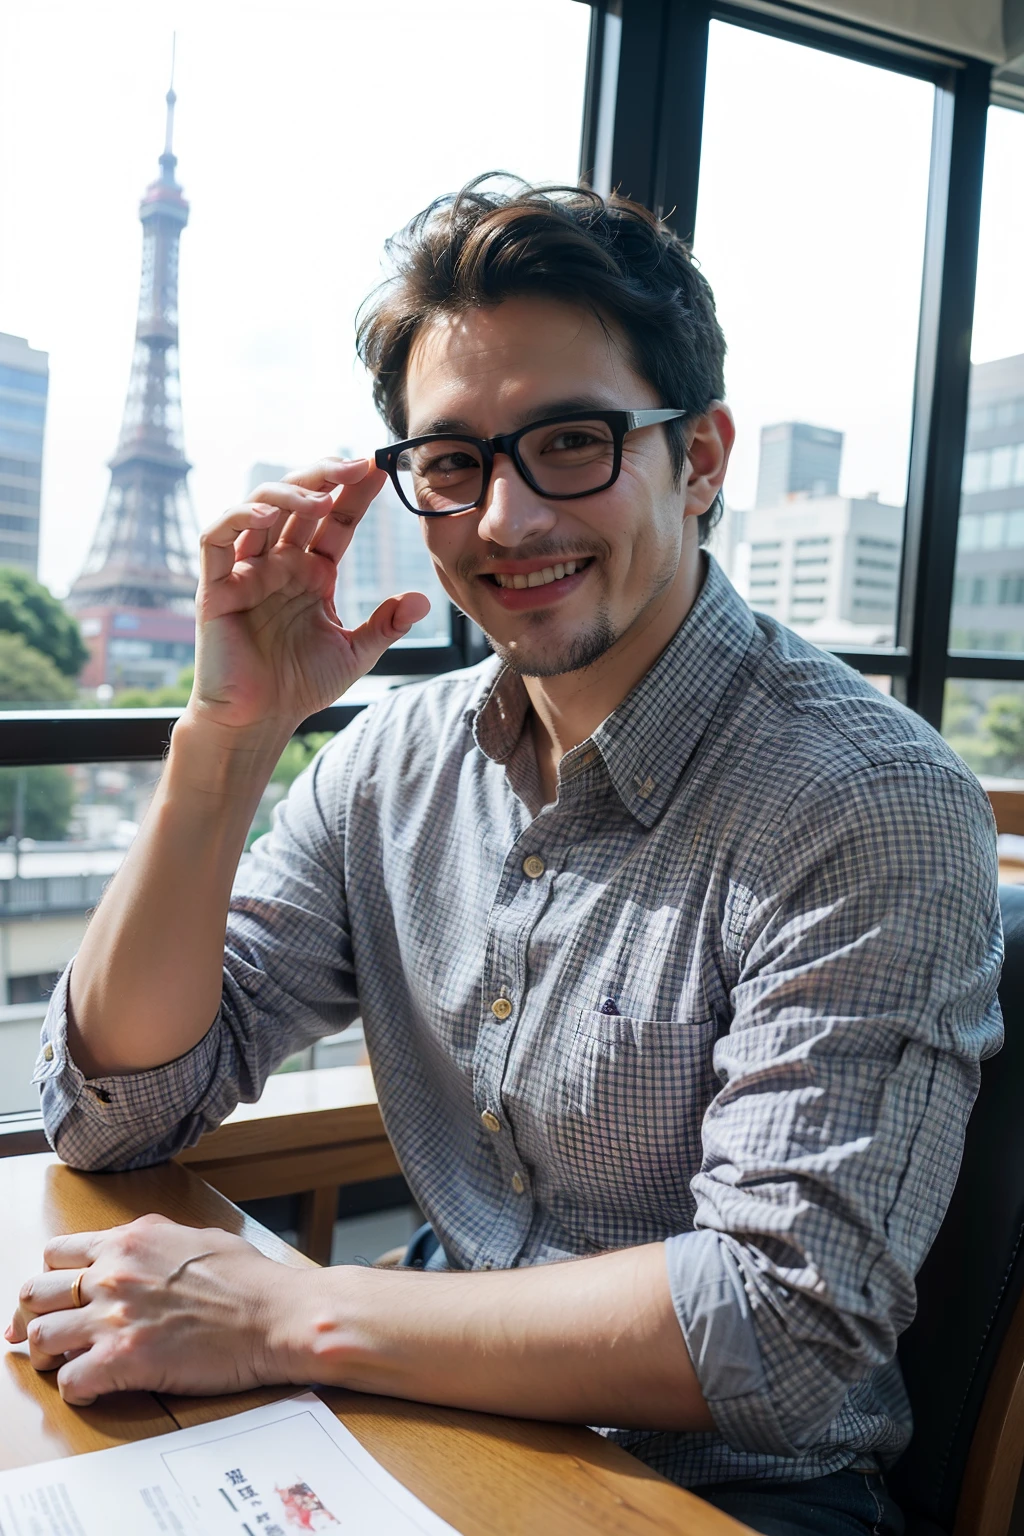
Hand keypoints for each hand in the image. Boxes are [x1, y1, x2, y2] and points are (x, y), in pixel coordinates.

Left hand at [5, 1214, 305, 1404]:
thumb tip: (138, 1249)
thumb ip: (154, 1242)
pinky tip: (92, 1389)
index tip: (49, 1297)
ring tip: (62, 1363)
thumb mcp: (195, 1238)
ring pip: (41, 1335)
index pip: (58, 1252)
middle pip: (35, 1292)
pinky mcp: (123, 1360)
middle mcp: (114, 1273)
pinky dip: (75, 1390)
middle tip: (35, 1334)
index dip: (48, 1278)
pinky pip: (70, 1381)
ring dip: (46, 1354)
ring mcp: (115, 1316)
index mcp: (130, 1240)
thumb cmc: (250, 1280)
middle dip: (31, 1315)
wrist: (276, 1315)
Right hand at [191, 457, 430, 734]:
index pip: (335, 520)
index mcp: (311, 573)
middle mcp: (278, 563)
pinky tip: (266, 517)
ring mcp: (246, 571)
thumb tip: (423, 599)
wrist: (257, 724)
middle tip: (360, 463)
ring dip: (290, 493)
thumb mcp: (355, 654)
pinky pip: (216, 539)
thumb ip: (386, 625)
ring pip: (259, 508)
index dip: (355, 493)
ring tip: (321, 496)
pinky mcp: (215, 587)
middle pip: (299, 502)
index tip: (382, 469)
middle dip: (327, 476)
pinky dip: (236, 519)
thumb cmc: (299, 687)